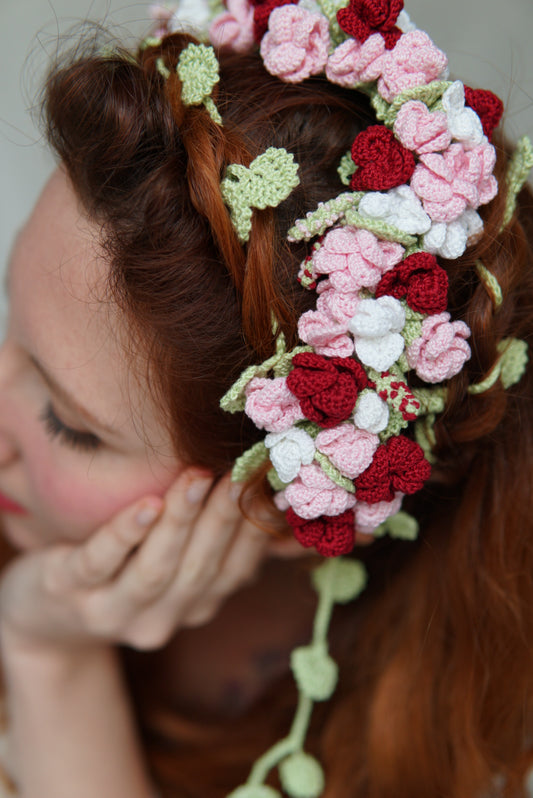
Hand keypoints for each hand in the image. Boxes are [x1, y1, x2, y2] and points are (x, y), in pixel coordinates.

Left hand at [0, 469, 270, 651]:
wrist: (46, 614)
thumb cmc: (124, 570)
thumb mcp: (177, 565)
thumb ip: (225, 544)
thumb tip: (289, 512)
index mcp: (192, 608)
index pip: (235, 572)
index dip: (255, 532)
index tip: (272, 486)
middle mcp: (159, 620)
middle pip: (199, 569)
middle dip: (224, 518)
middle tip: (242, 471)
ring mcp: (111, 611)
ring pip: (155, 570)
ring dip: (182, 522)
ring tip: (199, 476)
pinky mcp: (68, 590)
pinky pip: (100, 563)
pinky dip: (126, 534)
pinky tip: (146, 503)